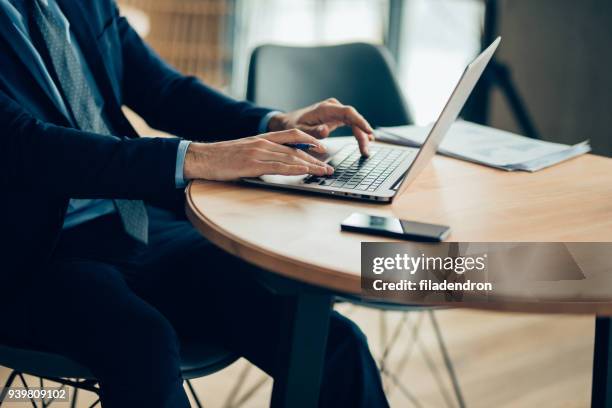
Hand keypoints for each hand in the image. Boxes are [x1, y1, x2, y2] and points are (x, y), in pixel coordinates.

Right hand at [184, 129, 333, 180]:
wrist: (202, 158)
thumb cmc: (222, 158)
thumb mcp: (246, 151)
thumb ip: (263, 156)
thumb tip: (278, 165)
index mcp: (262, 138)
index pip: (293, 136)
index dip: (310, 141)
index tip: (322, 149)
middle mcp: (263, 142)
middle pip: (297, 147)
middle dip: (316, 156)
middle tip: (329, 166)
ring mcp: (259, 152)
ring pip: (291, 157)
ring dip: (311, 166)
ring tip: (324, 172)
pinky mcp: (253, 164)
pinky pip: (279, 166)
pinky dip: (295, 169)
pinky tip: (305, 172)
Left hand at [267, 98, 374, 155]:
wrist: (288, 122)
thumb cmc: (293, 126)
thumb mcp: (300, 131)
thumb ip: (313, 131)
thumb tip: (326, 130)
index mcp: (325, 109)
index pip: (348, 112)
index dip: (360, 121)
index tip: (369, 131)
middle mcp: (333, 107)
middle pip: (354, 119)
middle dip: (362, 135)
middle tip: (366, 151)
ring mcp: (335, 111)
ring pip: (354, 122)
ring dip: (361, 136)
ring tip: (366, 151)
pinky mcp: (336, 117)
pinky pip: (351, 124)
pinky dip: (357, 133)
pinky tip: (365, 140)